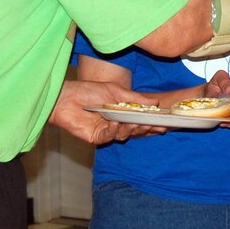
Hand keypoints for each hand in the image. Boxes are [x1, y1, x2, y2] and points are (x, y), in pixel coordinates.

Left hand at [49, 80, 166, 143]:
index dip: (152, 122)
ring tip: (135, 122)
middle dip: (145, 128)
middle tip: (154, 125)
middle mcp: (116, 123)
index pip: (141, 120)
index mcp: (123, 113)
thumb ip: (135, 98)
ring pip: (124, 135)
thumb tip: (156, 102)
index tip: (164, 123)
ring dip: (131, 129)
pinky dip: (114, 130)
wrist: (65, 97)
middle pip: (135, 130)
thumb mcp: (116, 91)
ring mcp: (106, 131)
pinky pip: (109, 137)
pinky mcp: (95, 137)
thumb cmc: (89, 91)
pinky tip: (116, 122)